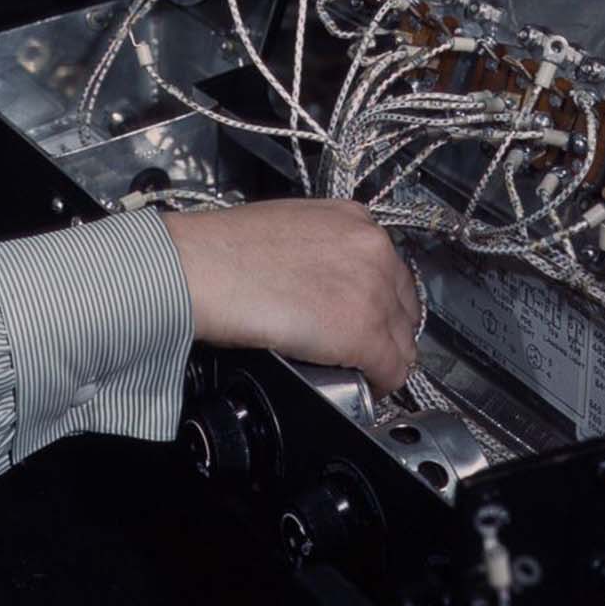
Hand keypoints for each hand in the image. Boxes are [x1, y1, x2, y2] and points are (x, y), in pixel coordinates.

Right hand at [161, 198, 419, 397]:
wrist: (200, 266)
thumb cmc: (224, 248)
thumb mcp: (289, 228)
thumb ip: (322, 251)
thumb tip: (327, 283)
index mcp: (354, 219)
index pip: (391, 271)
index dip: (378, 303)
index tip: (365, 319)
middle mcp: (372, 247)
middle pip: (404, 307)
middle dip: (384, 332)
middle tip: (357, 350)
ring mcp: (373, 289)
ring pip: (402, 342)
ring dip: (381, 361)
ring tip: (352, 371)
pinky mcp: (363, 331)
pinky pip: (392, 371)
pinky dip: (376, 385)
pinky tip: (358, 387)